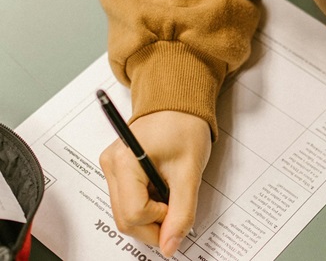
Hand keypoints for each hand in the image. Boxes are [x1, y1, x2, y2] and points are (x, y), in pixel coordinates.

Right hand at [99, 111, 210, 256]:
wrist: (179, 104)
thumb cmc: (184, 126)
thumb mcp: (190, 170)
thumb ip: (182, 211)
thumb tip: (171, 245)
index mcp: (125, 161)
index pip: (133, 214)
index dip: (159, 220)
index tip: (177, 207)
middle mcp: (111, 164)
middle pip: (125, 219)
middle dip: (154, 224)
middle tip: (176, 207)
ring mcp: (111, 167)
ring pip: (125, 213)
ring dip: (150, 213)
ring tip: (170, 190)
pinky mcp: (117, 169)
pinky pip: (127, 200)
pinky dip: (146, 203)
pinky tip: (161, 187)